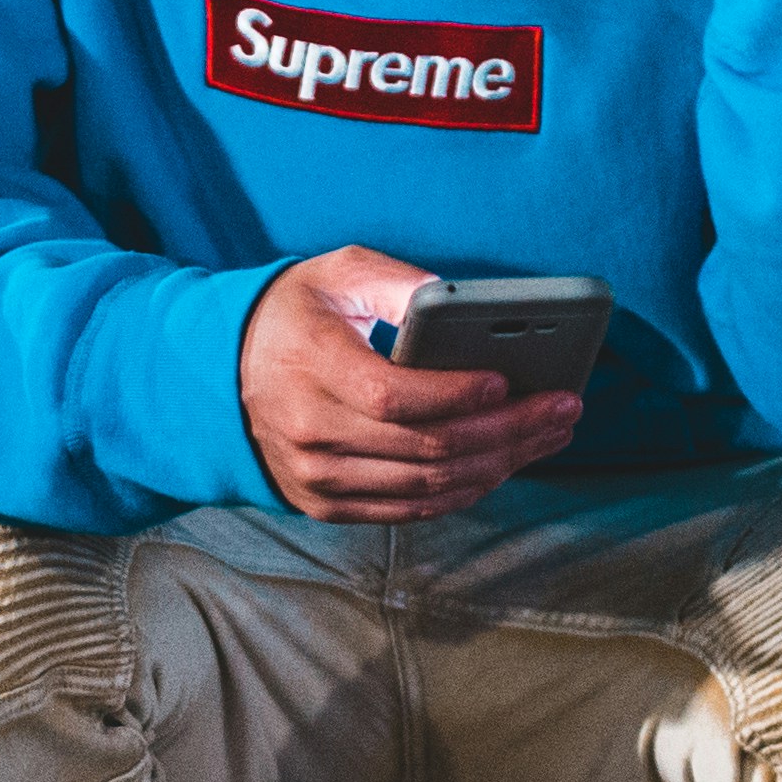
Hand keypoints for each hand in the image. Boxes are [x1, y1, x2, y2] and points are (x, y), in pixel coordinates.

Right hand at [239, 247, 584, 520]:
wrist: (218, 373)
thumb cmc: (292, 315)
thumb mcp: (334, 273)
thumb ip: (393, 279)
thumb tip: (454, 299)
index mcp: (310, 366)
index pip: (393, 395)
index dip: (456, 395)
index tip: (506, 380)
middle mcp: (309, 431)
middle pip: (425, 446)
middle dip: (507, 430)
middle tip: (562, 408)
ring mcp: (316, 477)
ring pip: (426, 484)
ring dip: (499, 464)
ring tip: (548, 435)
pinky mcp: (325, 504)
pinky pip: (408, 508)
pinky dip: (463, 490)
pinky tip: (503, 464)